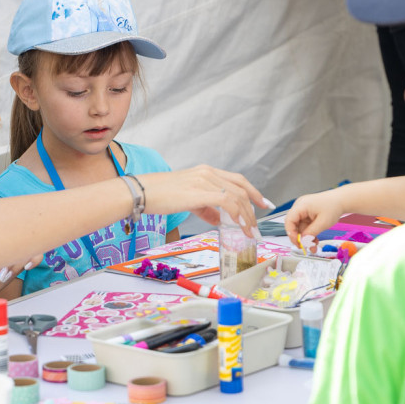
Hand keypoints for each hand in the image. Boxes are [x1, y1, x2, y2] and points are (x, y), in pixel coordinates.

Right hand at [139, 165, 272, 237]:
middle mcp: (208, 173)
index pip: (237, 180)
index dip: (253, 192)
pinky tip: (237, 225)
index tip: (263, 204)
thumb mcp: (187, 199)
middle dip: (254, 208)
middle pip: (241, 188)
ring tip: (248, 231)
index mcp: (206, 172)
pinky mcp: (198, 191)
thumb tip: (220, 221)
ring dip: (246, 215)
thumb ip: (206, 209)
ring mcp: (204, 180)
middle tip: (257, 225)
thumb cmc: (159, 196)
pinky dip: (236, 213)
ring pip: (236, 195)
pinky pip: (226, 202)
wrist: (141, 192)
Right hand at [283, 190, 346, 249]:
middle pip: (293, 224)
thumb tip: (303, 241)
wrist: (342, 200)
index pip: (289, 220)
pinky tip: (314, 240)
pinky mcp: (307, 214)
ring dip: (306, 237)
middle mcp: (300, 207)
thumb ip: (311, 232)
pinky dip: (309, 233)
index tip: (297, 242)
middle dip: (299, 237)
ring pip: (300, 227)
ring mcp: (303, 210)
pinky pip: (305, 226)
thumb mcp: (323, 222)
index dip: (291, 233)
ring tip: (313, 246)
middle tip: (304, 247)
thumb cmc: (334, 206)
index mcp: (301, 205)